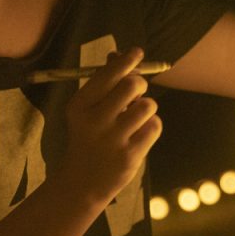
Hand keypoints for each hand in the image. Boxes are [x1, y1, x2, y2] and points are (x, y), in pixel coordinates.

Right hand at [57, 47, 161, 204]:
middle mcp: (94, 121)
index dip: (127, 60)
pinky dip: (151, 126)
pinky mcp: (130, 156)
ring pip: (148, 106)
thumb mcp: (87, 110)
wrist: (81, 182)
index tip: (137, 53)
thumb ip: (103, 82)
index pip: (109, 74)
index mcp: (80, 105)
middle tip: (136, 91)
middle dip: (140, 83)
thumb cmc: (88, 137)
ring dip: (147, 107)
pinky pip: (154, 126)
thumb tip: (118, 54)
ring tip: (136, 117)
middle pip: (132, 85)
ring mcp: (113, 140)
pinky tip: (139, 133)